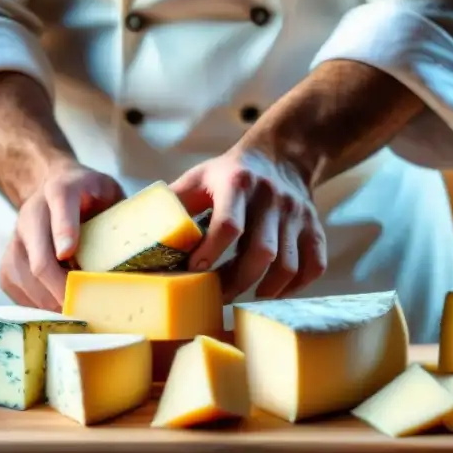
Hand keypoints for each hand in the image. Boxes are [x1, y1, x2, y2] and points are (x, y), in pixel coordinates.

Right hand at [0, 161, 123, 310]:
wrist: (52, 187)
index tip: (70, 254)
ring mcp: (16, 238)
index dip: (64, 230)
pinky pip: (17, 290)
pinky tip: (61, 311)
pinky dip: (39, 305)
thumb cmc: (91, 196)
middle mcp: (32, 212)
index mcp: (62, 188)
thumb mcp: (111, 192)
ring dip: (52, 302)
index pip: (61, 204)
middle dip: (62, 287)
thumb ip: (124, 214)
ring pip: (25, 279)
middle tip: (88, 310)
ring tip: (79, 316)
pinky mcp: (8, 261)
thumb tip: (155, 250)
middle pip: (39, 258)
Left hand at [170, 148, 326, 301]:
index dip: (211, 252)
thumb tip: (137, 234)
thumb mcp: (198, 177)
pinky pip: (313, 266)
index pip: (228, 224)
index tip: (194, 271)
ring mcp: (298, 214)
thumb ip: (173, 202)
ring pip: (288, 265)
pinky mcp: (315, 228)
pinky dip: (294, 287)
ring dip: (263, 289)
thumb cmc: (228, 174)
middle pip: (261, 252)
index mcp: (237, 182)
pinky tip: (272, 292)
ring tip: (241, 296)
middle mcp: (272, 198)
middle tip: (216, 296)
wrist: (281, 155)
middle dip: (236, 282)